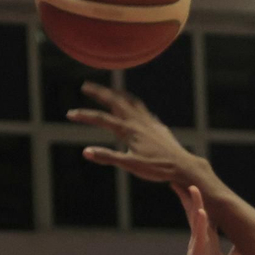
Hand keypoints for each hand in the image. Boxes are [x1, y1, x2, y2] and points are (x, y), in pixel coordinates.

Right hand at [70, 82, 204, 183]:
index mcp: (129, 130)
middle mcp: (138, 121)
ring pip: (131, 101)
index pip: (101, 119)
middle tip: (86, 86)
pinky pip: (143, 110)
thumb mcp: (130, 165)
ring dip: (118, 94)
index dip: (84, 116)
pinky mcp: (158, 126)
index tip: (70, 114)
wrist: (183, 166)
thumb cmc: (157, 168)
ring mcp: (149, 122)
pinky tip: (134, 108)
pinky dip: (134, 105)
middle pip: (116, 101)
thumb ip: (108, 157)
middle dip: (99, 92)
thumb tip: (86, 152)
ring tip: (110, 91)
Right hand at [175, 183, 241, 254]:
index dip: (202, 200)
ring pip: (195, 220)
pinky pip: (198, 236)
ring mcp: (196, 246)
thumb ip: (235, 254)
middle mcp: (200, 239)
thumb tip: (245, 245)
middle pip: (195, 212)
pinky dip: (200, 223)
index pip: (204, 215)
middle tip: (185, 176)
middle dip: (191, 194)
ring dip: (194, 203)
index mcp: (207, 240)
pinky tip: (201, 212)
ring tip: (192, 186)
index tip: (198, 184)